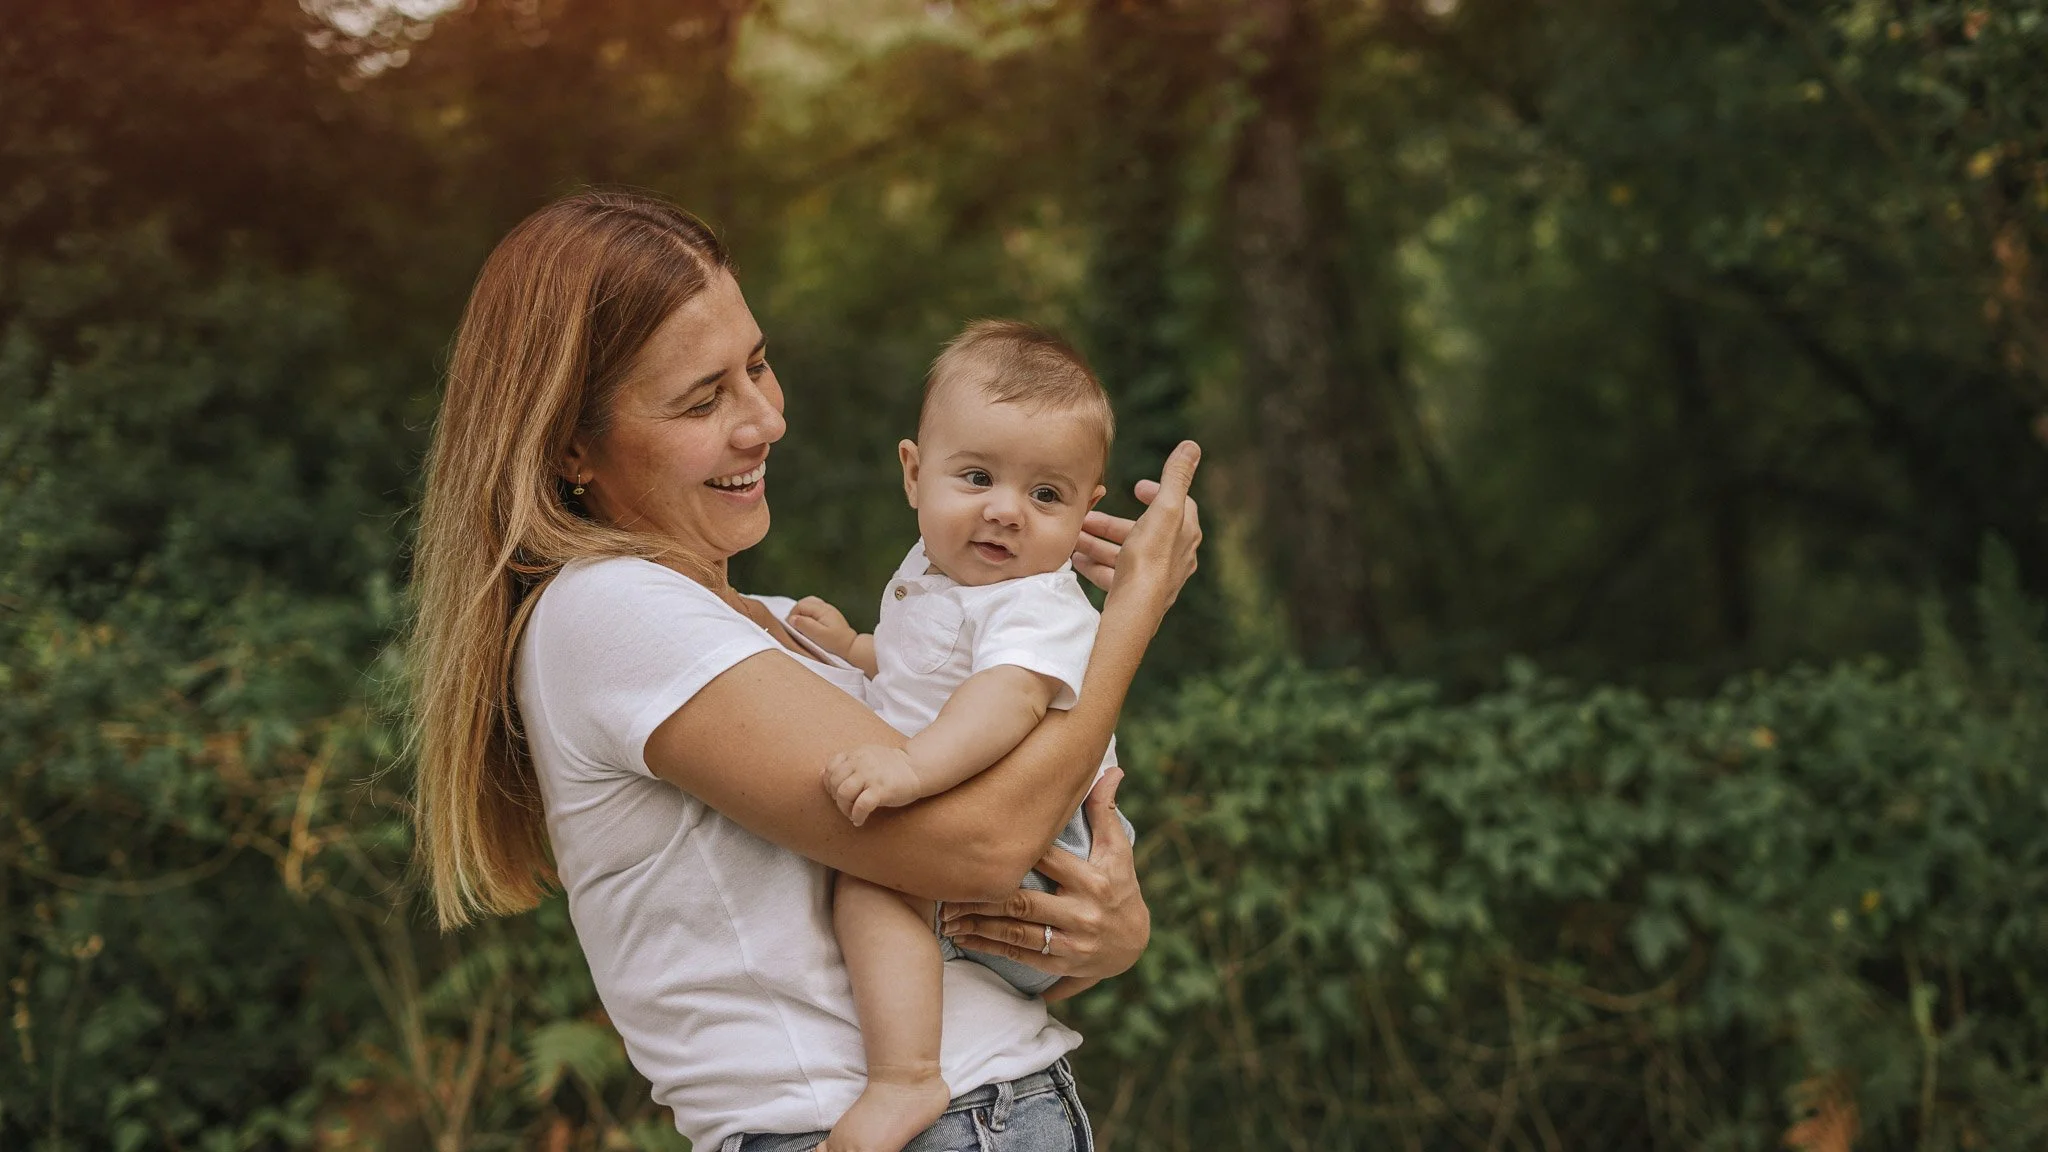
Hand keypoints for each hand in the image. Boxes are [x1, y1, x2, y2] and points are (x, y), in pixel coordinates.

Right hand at [789, 596, 857, 657]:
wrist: (851, 647)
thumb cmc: (836, 643)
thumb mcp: (818, 635)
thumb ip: (805, 625)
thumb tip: (792, 618)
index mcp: (822, 609)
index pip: (800, 605)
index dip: (792, 615)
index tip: (791, 628)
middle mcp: (825, 607)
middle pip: (804, 602)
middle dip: (796, 613)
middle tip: (794, 626)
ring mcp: (828, 610)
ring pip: (809, 604)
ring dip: (802, 613)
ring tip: (800, 625)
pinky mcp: (829, 616)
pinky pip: (815, 610)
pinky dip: (808, 615)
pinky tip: (808, 625)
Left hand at [822, 744, 923, 825]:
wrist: (917, 768)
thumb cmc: (890, 766)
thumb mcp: (866, 756)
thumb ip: (846, 762)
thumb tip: (822, 774)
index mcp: (856, 754)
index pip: (830, 769)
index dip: (830, 785)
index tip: (837, 794)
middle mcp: (861, 762)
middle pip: (835, 783)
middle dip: (836, 799)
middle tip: (846, 807)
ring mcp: (871, 775)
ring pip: (844, 794)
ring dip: (844, 808)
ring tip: (852, 814)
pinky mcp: (882, 789)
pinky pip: (861, 805)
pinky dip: (857, 816)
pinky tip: (860, 820)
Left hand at [938, 768, 1148, 979]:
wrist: (1135, 945)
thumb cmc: (1119, 887)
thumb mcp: (1118, 851)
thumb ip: (1105, 811)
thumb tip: (1112, 769)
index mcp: (1093, 880)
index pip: (1047, 861)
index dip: (1013, 851)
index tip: (977, 842)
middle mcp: (1082, 913)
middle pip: (1023, 902)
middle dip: (982, 898)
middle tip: (946, 890)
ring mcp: (1071, 942)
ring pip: (1016, 932)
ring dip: (978, 925)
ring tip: (945, 916)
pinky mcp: (1060, 963)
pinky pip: (1019, 955)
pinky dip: (988, 947)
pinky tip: (963, 937)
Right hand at [1090, 441, 1201, 610]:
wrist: (1136, 606)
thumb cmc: (1150, 556)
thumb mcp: (1164, 508)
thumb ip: (1176, 477)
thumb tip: (1192, 446)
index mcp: (1184, 534)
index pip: (1177, 506)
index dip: (1157, 492)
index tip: (1136, 486)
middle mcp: (1174, 557)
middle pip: (1141, 531)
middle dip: (1112, 523)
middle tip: (1088, 516)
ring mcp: (1155, 578)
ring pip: (1123, 554)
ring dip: (1097, 543)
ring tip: (1074, 536)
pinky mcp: (1136, 594)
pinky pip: (1113, 576)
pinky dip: (1095, 565)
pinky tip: (1076, 560)